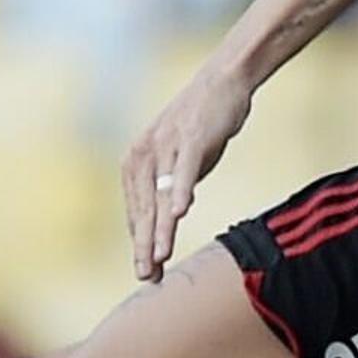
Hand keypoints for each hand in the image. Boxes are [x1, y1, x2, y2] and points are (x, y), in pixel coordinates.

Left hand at [122, 61, 257, 278]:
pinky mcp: (190, 138)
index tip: (148, 273)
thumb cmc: (200, 125)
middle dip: (145, 245)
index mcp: (136, 163)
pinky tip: (180, 212)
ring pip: (161, 195)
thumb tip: (166, 221)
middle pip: (144, 209)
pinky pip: (184, 169)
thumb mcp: (178, 161)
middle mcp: (144, 155)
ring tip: (159, 256)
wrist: (222, 83)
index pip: (137, 212)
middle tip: (147, 275)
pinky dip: (181, 190)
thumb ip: (168, 189)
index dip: (141, 243)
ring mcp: (166, 146)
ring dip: (160, 227)